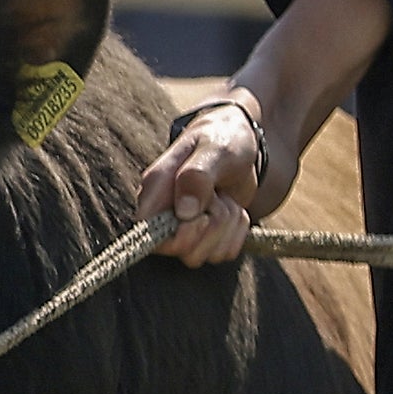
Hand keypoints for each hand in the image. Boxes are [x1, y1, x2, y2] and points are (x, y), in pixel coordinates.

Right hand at [138, 95, 270, 264]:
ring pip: (205, 254)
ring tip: (226, 197)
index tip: (201, 213)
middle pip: (182, 250)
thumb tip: (184, 212)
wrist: (243, 142)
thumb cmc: (223, 139)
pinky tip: (232, 207)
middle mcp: (163, 214)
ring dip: (228, 226)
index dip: (179, 233)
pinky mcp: (204, 237)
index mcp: (155, 190)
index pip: (149, 233)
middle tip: (219, 197)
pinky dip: (237, 232)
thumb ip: (197, 176)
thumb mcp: (215, 149)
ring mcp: (183, 229)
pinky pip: (224, 253)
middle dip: (214, 225)